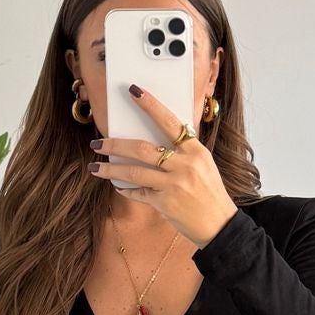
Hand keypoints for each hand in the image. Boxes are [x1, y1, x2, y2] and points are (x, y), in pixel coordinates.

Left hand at [89, 86, 238, 249]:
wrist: (219, 224)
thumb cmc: (209, 191)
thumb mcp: (203, 164)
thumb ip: (182, 151)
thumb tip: (152, 139)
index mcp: (195, 151)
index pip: (169, 122)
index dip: (151, 105)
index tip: (134, 91)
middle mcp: (184, 165)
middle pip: (142, 149)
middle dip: (115, 145)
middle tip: (97, 142)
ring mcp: (174, 185)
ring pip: (134, 172)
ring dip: (110, 169)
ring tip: (95, 166)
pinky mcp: (165, 203)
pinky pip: (138, 192)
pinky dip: (126, 189)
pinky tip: (117, 185)